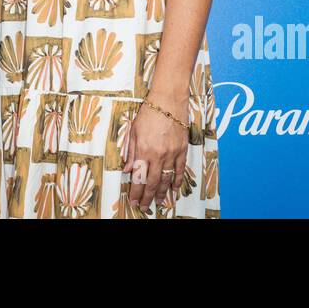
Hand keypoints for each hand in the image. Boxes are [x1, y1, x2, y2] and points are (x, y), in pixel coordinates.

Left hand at [122, 95, 188, 212]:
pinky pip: (179, 170)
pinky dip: (177, 181)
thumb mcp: (134, 130)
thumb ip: (130, 152)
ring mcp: (171, 153)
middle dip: (148, 197)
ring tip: (159, 202)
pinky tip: (174, 189)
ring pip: (166, 179)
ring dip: (162, 193)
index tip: (134, 200)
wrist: (169, 101)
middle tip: (145, 207)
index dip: (136, 191)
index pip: (138, 177)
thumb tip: (127, 169)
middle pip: (152, 182)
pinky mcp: (182, 150)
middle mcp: (158, 155)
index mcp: (143, 150)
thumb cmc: (149, 113)